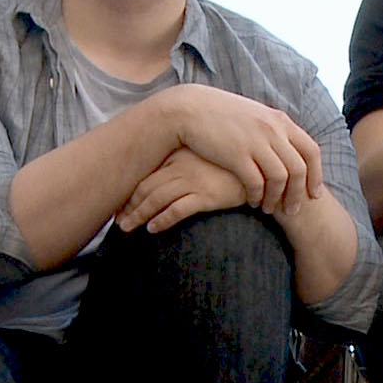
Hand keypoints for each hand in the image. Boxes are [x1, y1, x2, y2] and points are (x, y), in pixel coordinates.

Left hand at [118, 147, 249, 233]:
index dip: (130, 193)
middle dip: (129, 207)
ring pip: (157, 199)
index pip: (146, 174)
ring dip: (138, 216)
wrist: (263, 175)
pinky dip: (162, 220)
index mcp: (180, 153)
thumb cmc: (233, 168)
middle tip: (119, 222)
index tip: (121, 207)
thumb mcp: (206, 158)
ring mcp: (195, 180)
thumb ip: (184, 163)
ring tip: (128, 228)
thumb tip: (161, 181)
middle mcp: (184, 165)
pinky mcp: (207, 196)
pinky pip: (177, 210)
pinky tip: (153, 229)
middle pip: (146, 187)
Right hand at [167, 85, 324, 216]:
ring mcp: (256, 142)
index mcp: (281, 121)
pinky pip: (256, 182)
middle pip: (299, 169)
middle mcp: (273, 130)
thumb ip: (275, 130)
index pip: (311, 151)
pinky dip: (258, 196)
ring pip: (280, 178)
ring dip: (277, 198)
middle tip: (293, 209)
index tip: (313, 193)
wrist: (190, 108)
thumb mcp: (256, 116)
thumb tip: (290, 149)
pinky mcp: (236, 154)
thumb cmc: (223, 115)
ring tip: (270, 209)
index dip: (316, 175)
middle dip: (299, 193)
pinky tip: (254, 202)